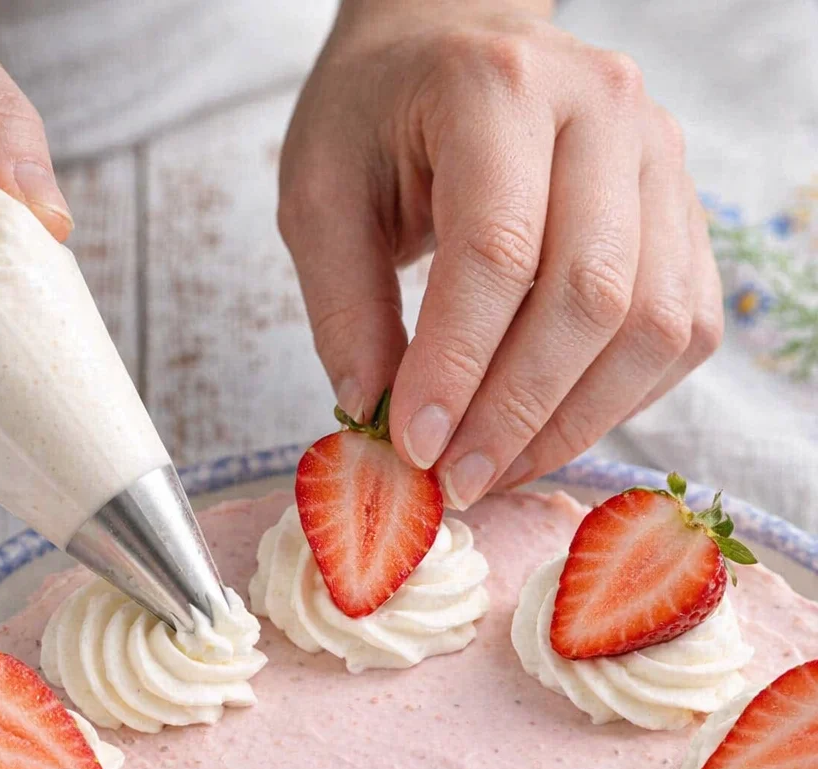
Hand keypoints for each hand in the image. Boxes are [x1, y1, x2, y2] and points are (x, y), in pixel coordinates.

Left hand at [279, 0, 723, 506]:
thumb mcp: (319, 196)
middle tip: (457, 479)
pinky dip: (621, 401)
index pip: (496, 251)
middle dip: (518, 412)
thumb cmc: (379, 121)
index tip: (414, 446)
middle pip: (592, 295)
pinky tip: (549, 427)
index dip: (457, 367)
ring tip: (497, 467)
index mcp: (499, 85)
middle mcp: (604, 109)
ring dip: (574, 422)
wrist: (452, 52)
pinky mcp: (687, 214)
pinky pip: (683, 333)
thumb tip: (377, 420)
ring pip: (654, 327)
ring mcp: (661, 159)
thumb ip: (345, 309)